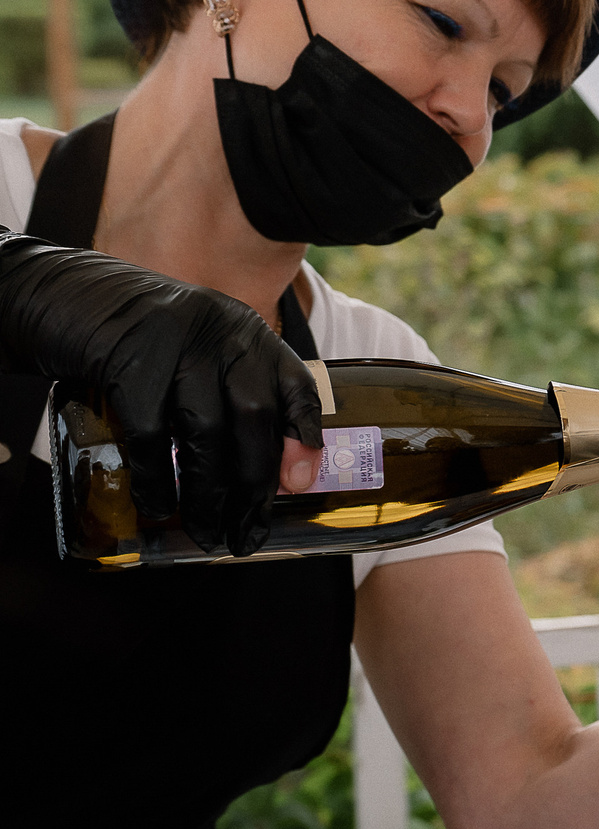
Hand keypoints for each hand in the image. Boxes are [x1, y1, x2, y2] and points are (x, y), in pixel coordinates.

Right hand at [0, 234, 324, 556]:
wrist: (65, 296)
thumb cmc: (137, 338)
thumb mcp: (197, 352)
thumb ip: (229, 394)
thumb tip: (267, 471)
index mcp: (246, 332)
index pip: (295, 386)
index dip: (303, 438)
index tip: (301, 484)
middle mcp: (221, 333)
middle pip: (254, 417)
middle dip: (253, 484)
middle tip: (247, 531)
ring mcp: (176, 344)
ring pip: (206, 432)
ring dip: (210, 493)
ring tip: (210, 532)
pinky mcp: (129, 362)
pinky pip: (151, 435)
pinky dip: (157, 478)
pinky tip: (159, 506)